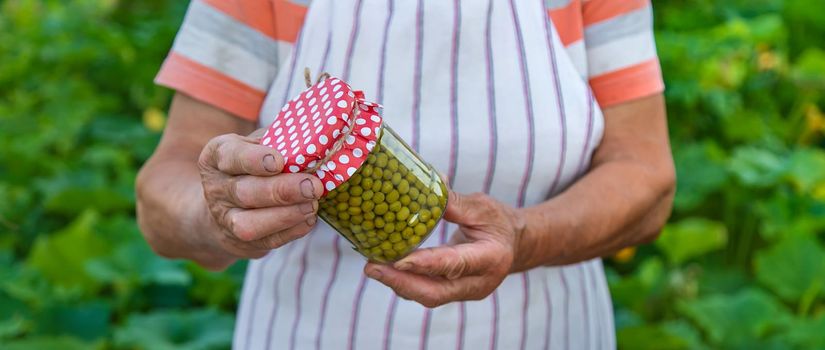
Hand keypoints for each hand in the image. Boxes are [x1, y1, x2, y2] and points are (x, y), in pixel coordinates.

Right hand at [197, 131, 322, 259]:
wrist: (225, 205)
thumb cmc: (251, 167)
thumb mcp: (256, 145)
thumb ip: (277, 141)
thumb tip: (315, 139)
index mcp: (217, 156)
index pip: (230, 156)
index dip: (253, 160)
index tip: (278, 161)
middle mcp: (216, 188)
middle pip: (244, 192)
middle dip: (281, 191)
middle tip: (311, 186)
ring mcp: (226, 218)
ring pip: (250, 223)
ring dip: (285, 215)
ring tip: (312, 205)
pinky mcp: (242, 242)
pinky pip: (267, 241)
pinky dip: (291, 231)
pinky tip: (309, 219)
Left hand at [364, 191, 525, 307]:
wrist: (514, 245)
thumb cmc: (498, 221)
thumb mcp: (482, 206)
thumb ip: (453, 203)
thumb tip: (422, 187)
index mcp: (491, 258)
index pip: (454, 264)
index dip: (426, 264)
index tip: (399, 260)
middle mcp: (479, 282)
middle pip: (435, 292)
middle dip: (401, 282)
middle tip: (371, 267)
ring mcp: (466, 292)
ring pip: (427, 295)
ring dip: (398, 283)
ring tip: (371, 266)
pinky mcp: (453, 293)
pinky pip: (426, 291)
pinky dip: (405, 281)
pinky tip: (385, 268)